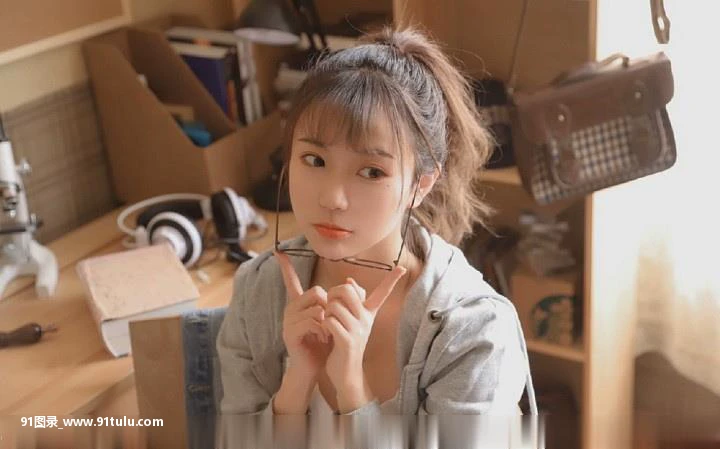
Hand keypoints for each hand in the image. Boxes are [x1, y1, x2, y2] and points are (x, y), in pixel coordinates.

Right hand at [275, 250, 332, 379]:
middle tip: (330, 322)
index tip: (278, 251)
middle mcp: (292, 309)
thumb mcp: (333, 319)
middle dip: (329, 305)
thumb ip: (340, 301)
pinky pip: (312, 320)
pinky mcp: (291, 332)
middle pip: (316, 291)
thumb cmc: (323, 343)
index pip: (291, 281)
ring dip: (327, 320)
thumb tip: (352, 281)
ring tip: (326, 333)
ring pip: (316, 306)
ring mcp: (289, 320)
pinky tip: (322, 338)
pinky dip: (322, 329)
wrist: (314, 367)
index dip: (286, 268)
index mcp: (300, 304)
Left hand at [323, 266, 406, 411]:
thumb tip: (349, 280)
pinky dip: (322, 324)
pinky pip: (329, 321)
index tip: (403, 267)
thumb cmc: (345, 343)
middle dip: (332, 294)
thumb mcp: (351, 321)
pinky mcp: (348, 341)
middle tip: (329, 306)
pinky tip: (325, 333)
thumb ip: (351, 300)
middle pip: (345, 290)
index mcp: (369, 313)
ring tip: (327, 323)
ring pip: (334, 305)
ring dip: (325, 312)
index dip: (392, 279)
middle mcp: (367, 319)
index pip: (383, 293)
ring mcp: (358, 330)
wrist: (346, 373)